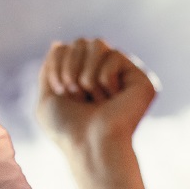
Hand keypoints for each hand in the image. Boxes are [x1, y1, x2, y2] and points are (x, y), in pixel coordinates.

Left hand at [35, 38, 157, 156]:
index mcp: (87, 79)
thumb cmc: (69, 130)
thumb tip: (58, 43)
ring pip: (97, 43)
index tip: (60, 91)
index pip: (66, 47)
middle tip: (76, 94)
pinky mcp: (142, 80)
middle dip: (71, 66)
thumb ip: (50, 69)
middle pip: (81, 41)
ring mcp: (126, 76)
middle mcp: (108, 75)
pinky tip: (112, 99)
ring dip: (86, 72)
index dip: (58, 63)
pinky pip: (114, 56)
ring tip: (92, 97)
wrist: (92, 147)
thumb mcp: (48, 98)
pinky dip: (104, 78)